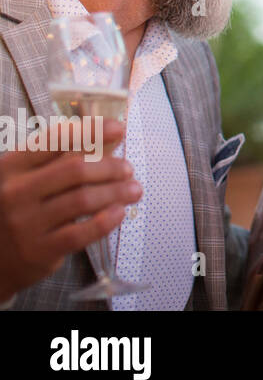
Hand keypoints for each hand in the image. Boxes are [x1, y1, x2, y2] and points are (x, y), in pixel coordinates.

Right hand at [0, 119, 137, 300]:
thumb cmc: (19, 209)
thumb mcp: (28, 179)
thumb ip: (62, 159)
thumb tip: (110, 136)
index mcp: (12, 167)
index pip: (55, 140)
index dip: (91, 131)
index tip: (118, 128)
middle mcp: (15, 192)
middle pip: (75, 170)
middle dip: (110, 166)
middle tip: (128, 169)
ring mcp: (25, 223)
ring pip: (83, 200)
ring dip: (116, 192)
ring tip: (134, 190)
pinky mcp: (38, 251)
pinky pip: (81, 233)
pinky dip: (106, 220)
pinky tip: (119, 212)